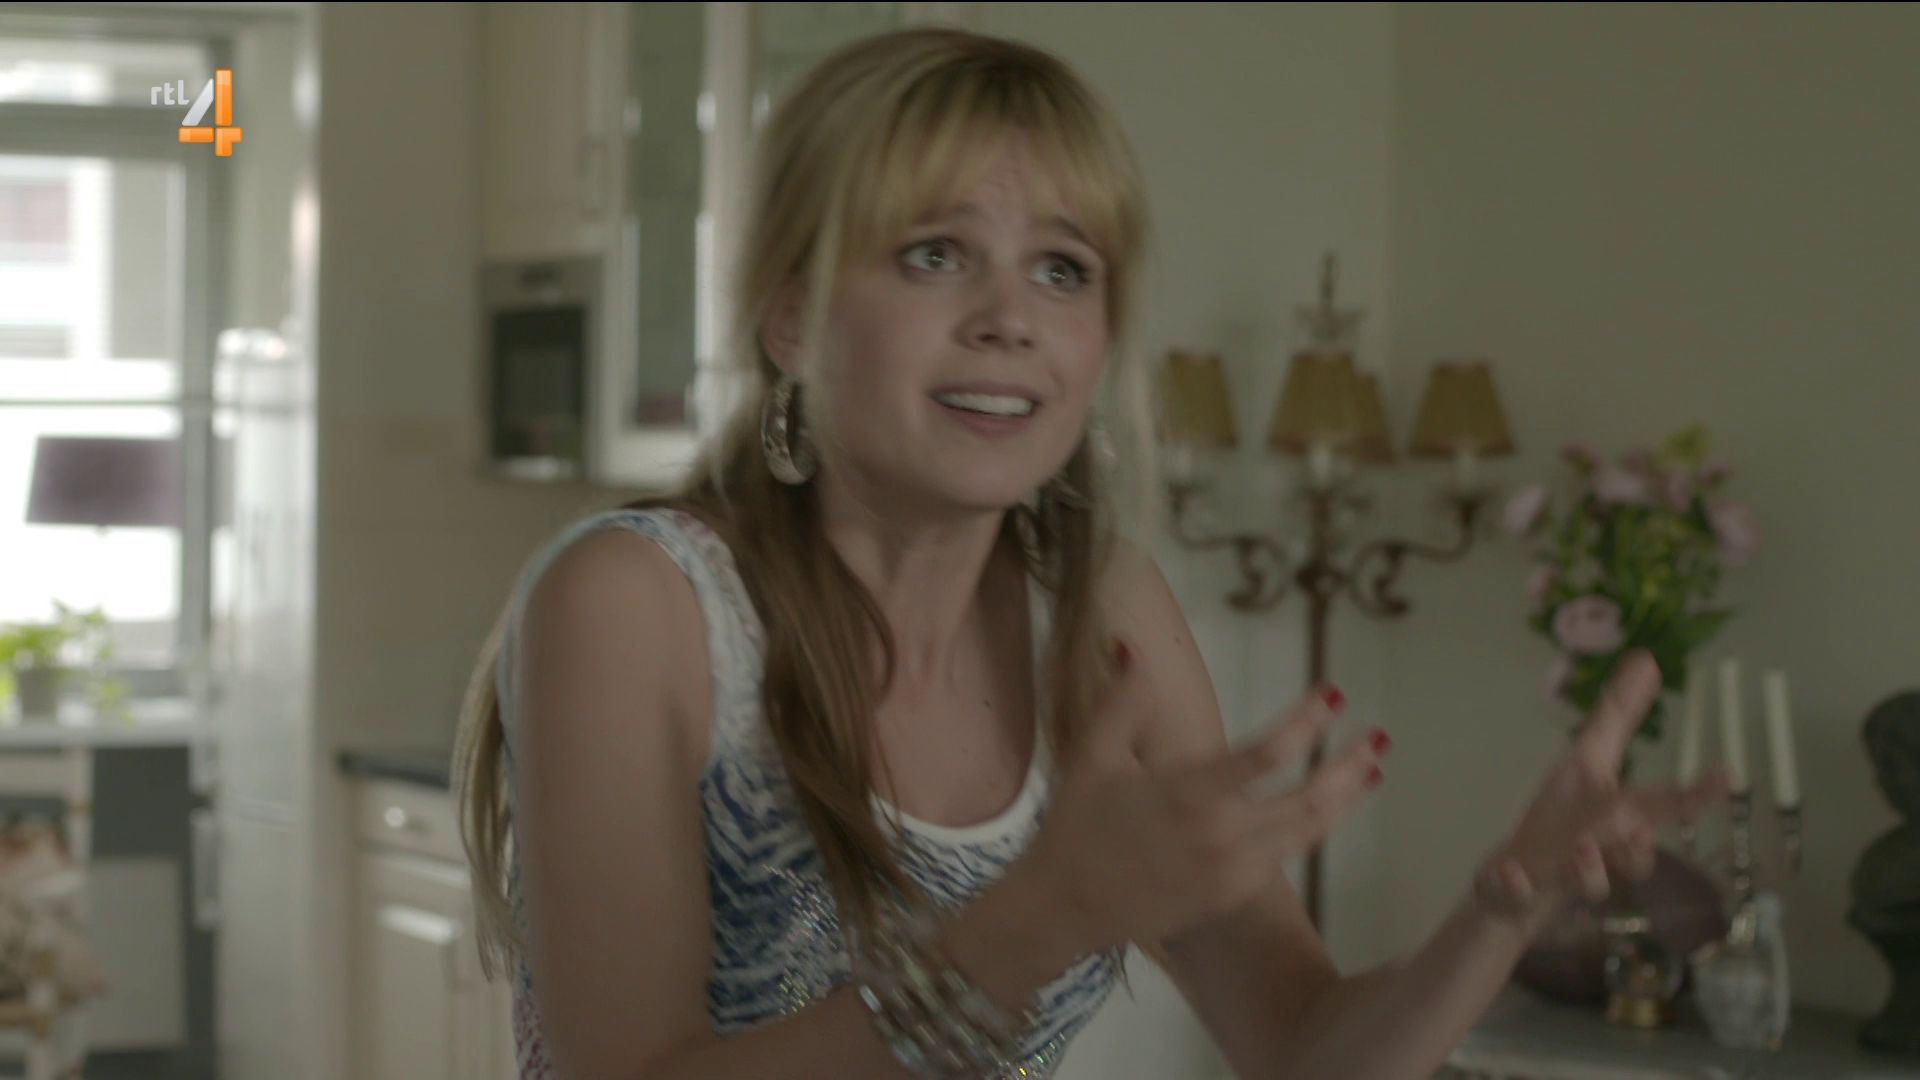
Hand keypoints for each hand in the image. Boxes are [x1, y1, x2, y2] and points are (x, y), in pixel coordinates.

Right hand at [1014, 640, 1388, 959]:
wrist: (1066, 906)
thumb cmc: (1078, 825)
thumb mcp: (1094, 754)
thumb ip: (1123, 699)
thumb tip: (1131, 643)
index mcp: (1188, 794)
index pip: (1267, 754)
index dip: (1308, 722)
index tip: (1334, 695)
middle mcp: (1220, 836)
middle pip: (1309, 800)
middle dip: (1349, 766)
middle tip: (1379, 737)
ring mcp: (1231, 871)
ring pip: (1308, 833)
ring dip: (1346, 800)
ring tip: (1372, 769)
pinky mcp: (1232, 895)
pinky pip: (1285, 856)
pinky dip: (1313, 829)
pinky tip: (1328, 808)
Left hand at [1471, 649, 1732, 938]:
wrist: (1517, 882)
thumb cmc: (1563, 817)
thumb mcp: (1586, 759)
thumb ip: (1619, 714)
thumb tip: (1647, 659)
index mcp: (1615, 813)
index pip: (1661, 803)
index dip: (1694, 792)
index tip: (1728, 775)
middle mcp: (1601, 850)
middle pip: (1632, 850)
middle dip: (1639, 844)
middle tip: (1636, 832)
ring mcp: (1560, 877)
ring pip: (1590, 880)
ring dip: (1587, 868)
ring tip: (1580, 847)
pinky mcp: (1521, 894)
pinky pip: (1519, 894)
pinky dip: (1516, 885)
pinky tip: (1512, 874)